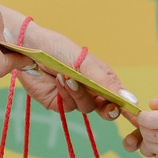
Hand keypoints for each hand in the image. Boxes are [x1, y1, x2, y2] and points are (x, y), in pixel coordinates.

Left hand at [4, 19, 130, 117]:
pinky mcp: (57, 103)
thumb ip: (105, 81)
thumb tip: (131, 99)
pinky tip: (59, 80)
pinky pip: (68, 107)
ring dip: (79, 93)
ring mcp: (73, 97)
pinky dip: (66, 94)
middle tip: (107, 108)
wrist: (27, 48)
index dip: (123, 104)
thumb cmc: (57, 48)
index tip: (127, 108)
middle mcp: (89, 89)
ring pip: (86, 107)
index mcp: (100, 77)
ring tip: (67, 77)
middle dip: (106, 109)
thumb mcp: (85, 62)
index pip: (117, 95)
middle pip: (105, 108)